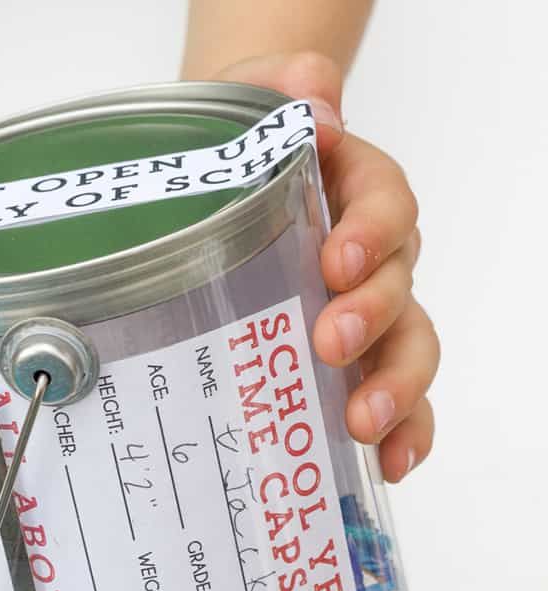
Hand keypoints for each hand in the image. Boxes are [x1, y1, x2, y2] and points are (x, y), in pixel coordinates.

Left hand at [215, 52, 439, 481]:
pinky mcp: (355, 365)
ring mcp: (367, 315)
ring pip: (407, 349)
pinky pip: (398, 400)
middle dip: (373, 319)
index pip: (384, 204)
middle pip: (400, 288)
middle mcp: (373, 258)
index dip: (371, 232)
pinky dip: (403, 432)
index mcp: (353, 194)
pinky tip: (388, 464)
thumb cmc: (236, 157)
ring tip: (363, 423)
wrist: (219, 189)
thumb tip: (311, 94)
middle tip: (331, 343)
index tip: (337, 259)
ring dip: (394, 388)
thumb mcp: (245, 105)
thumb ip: (278, 90)